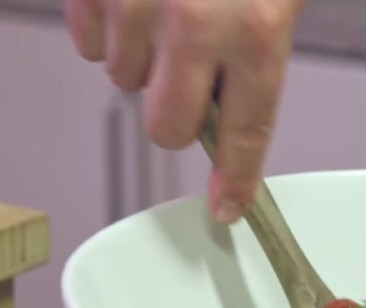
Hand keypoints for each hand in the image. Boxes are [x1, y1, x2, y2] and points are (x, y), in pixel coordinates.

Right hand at [64, 0, 304, 222]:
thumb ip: (255, 54)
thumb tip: (231, 113)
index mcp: (257, 31)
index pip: (246, 132)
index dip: (235, 179)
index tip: (227, 208)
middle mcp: (196, 23)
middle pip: (169, 127)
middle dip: (178, 114)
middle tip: (192, 80)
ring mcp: (137, 3)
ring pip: (124, 80)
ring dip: (144, 61)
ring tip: (169, 13)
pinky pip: (89, 42)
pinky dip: (108, 29)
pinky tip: (137, 1)